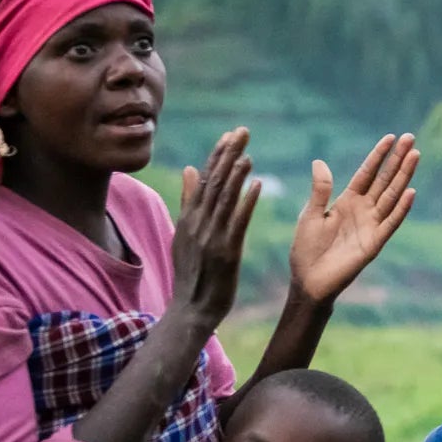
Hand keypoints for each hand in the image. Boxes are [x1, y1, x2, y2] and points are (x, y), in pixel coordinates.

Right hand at [173, 129, 261, 327]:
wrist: (190, 308)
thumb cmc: (191, 272)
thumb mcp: (184, 233)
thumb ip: (188, 201)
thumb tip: (189, 169)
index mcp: (189, 217)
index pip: (205, 179)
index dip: (218, 155)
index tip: (230, 135)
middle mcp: (198, 223)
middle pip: (214, 182)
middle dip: (228, 155)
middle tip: (243, 132)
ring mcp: (210, 237)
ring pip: (224, 199)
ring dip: (236, 174)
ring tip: (248, 152)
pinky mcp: (225, 252)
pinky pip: (237, 222)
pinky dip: (246, 202)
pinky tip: (257, 185)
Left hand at [289, 134, 419, 304]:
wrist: (309, 281)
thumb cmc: (306, 249)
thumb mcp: (310, 215)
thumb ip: (320, 190)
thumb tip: (319, 161)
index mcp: (347, 201)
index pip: (367, 173)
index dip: (379, 156)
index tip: (391, 138)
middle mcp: (363, 210)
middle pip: (384, 180)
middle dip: (397, 159)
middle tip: (411, 138)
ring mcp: (371, 225)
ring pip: (392, 195)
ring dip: (404, 176)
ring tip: (415, 156)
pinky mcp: (375, 242)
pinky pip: (391, 222)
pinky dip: (401, 208)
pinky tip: (411, 192)